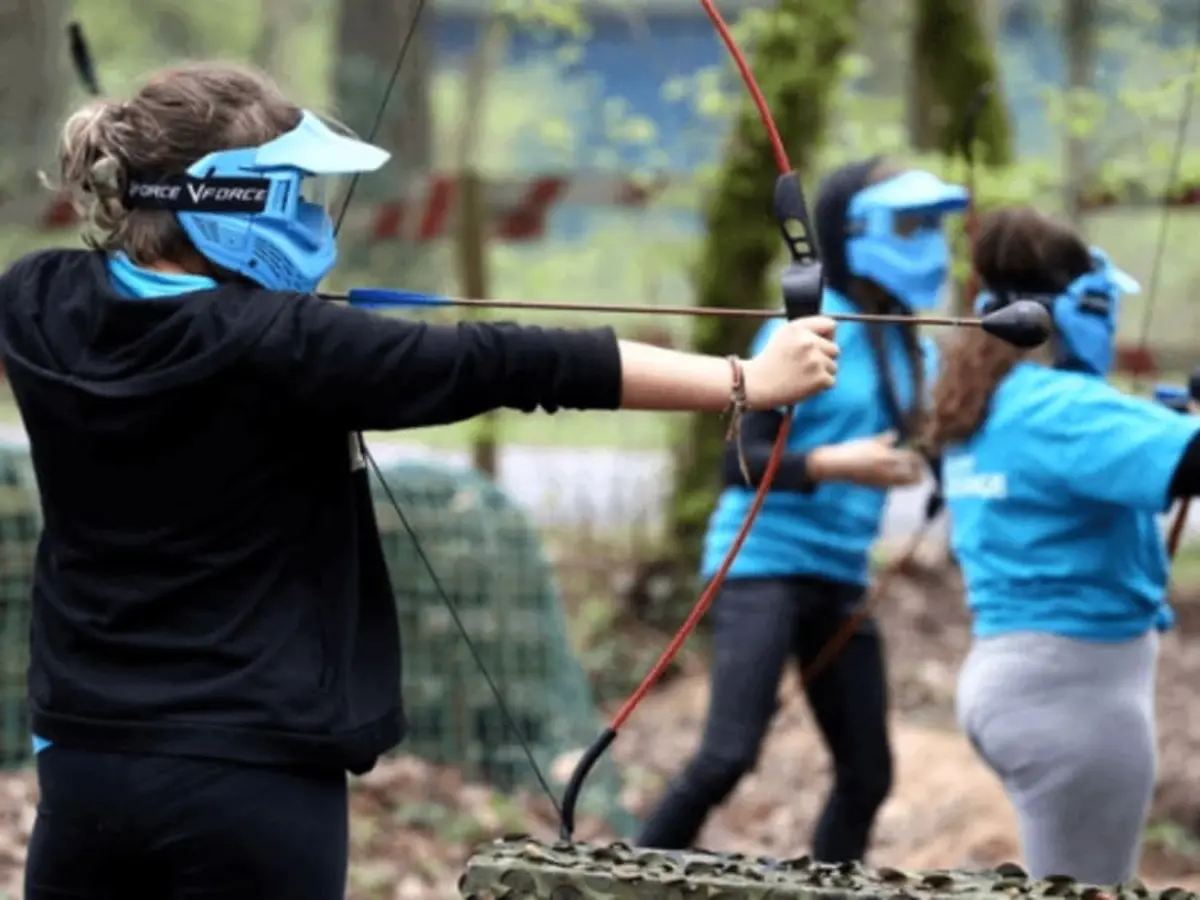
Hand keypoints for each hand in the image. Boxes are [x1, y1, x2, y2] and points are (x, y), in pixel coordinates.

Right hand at [743, 316, 837, 407]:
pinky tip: (803, 385)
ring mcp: (815, 360)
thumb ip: (805, 331)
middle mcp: (808, 341)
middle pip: (834, 349)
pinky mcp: (819, 378)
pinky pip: (831, 381)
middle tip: (806, 366)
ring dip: (821, 373)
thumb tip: (830, 335)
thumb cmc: (770, 362)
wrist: (756, 385)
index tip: (821, 345)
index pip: (830, 325)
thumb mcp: (783, 336)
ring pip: (833, 367)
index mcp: (798, 328)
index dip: (828, 336)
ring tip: (801, 376)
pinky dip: (820, 386)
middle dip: (824, 359)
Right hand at [807, 431, 925, 487]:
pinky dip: (899, 483)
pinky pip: (894, 487)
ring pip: (905, 484)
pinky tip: (896, 477)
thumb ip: (885, 439)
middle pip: (913, 476)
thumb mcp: (870, 441)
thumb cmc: (852, 450)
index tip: (921, 455)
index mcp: (887, 457)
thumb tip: (896, 434)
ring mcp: (883, 481)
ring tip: (912, 475)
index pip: (912, 458)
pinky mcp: (876, 487)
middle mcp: (888, 471)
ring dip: (912, 480)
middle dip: (920, 472)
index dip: (920, 457)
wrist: (837, 466)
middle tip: (920, 468)